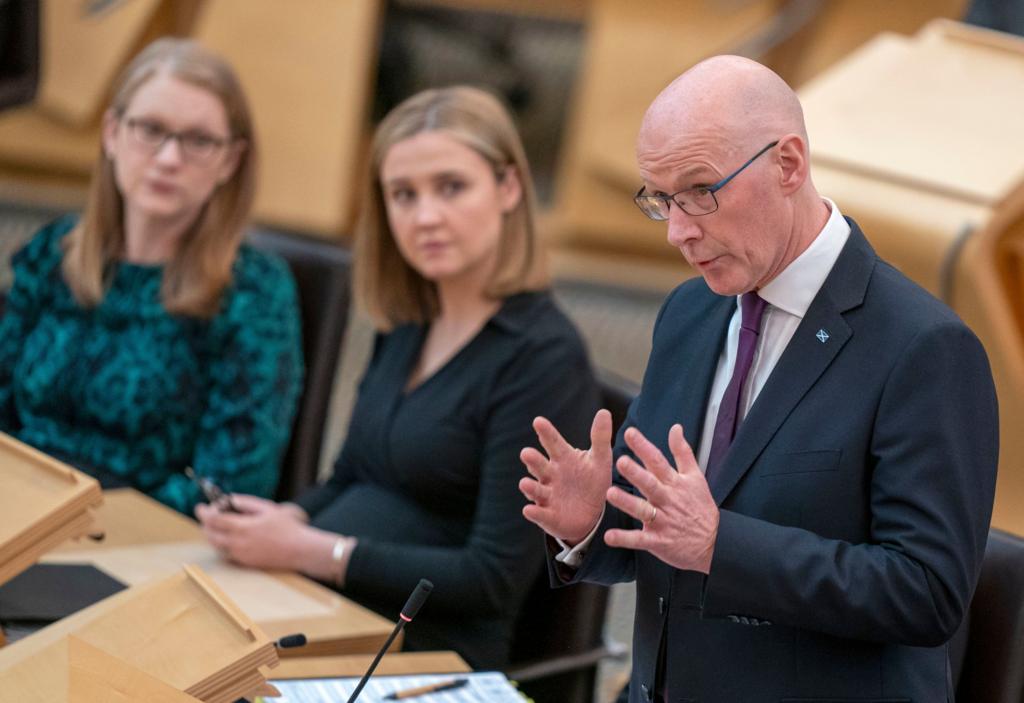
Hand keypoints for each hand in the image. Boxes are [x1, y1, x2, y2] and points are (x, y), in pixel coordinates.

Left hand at [196, 494, 314, 570]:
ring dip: (213, 534)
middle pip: (210, 534)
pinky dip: (222, 544)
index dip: (204, 512)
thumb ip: (246, 503)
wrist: (299, 549)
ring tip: (220, 525)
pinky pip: (225, 554)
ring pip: (216, 545)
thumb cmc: (287, 527)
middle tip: (210, 515)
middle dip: (206, 524)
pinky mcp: (244, 563)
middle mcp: (237, 543)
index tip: (200, 507)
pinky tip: (231, 538)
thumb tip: (230, 499)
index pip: (213, 520)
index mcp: (242, 527)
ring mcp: (240, 555)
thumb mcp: (268, 508)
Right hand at [520, 410, 613, 543]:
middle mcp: (551, 475)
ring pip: (536, 489)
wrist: (592, 514)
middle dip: (533, 460)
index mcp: (563, 458)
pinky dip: (534, 512)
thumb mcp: (600, 460)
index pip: (553, 443)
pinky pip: (540, 514)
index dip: (546, 433)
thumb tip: (604, 412)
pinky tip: (529, 510)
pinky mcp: (547, 515)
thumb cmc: (592, 481)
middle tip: (526, 453)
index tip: (538, 421)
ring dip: (529, 487)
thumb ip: (600, 437)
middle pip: (540, 466)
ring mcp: (547, 495)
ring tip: (524, 483)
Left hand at [604, 424, 718, 573]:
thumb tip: (675, 428)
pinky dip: (624, 539)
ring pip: (643, 510)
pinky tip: (609, 537)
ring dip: (627, 503)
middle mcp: (667, 500)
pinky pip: (639, 540)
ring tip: (611, 493)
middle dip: (636, 473)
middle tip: (621, 462)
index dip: (644, 447)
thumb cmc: (701, 508)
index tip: (630, 433)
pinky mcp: (658, 541)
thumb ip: (683, 452)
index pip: (658, 461)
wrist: (713, 543)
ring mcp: (663, 521)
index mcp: (675, 483)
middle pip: (650, 484)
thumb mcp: (696, 477)